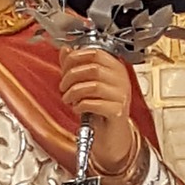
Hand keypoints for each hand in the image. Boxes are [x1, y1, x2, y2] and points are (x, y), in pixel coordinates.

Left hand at [59, 47, 135, 175]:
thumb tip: (65, 50)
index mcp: (115, 67)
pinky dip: (81, 105)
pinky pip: (95, 103)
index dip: (76, 58)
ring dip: (74, 93)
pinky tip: (78, 108)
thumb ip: (75, 66)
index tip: (64, 67)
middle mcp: (120, 79)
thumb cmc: (100, 108)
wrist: (111, 134)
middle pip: (93, 68)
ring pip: (94, 86)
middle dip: (71, 77)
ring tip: (68, 99)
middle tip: (63, 86)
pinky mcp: (117, 111)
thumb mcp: (87, 83)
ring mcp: (121, 95)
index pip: (95, 53)